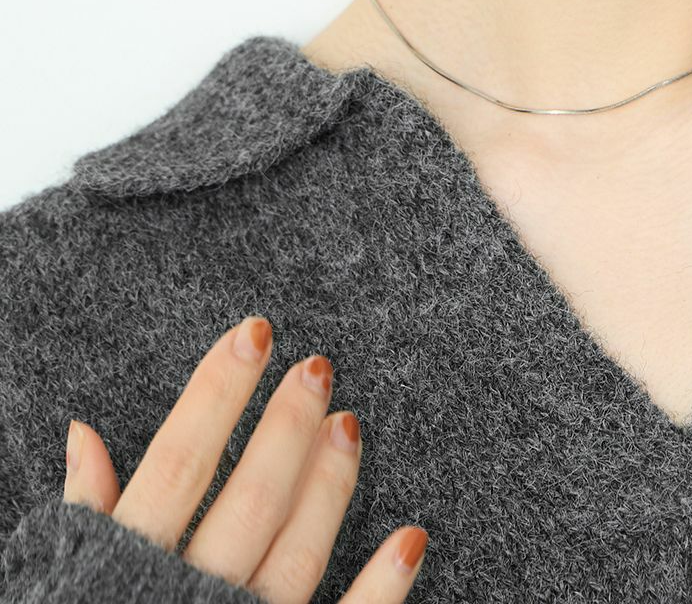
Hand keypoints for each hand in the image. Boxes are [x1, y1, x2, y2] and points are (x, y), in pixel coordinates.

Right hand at [62, 315, 427, 601]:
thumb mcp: (61, 584)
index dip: (216, 392)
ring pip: (295, 558)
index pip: (179, 464)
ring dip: (330, 488)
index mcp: (122, 574)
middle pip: (249, 502)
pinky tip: (413, 537)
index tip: (255, 331)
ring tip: (352, 422)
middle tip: (318, 368)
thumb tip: (84, 433)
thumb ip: (87, 516)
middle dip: (287, 428)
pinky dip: (382, 588)